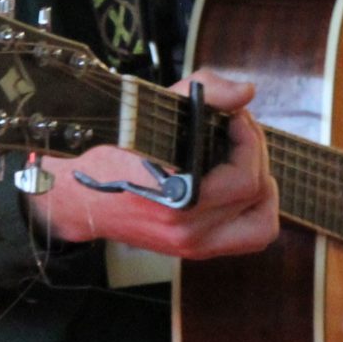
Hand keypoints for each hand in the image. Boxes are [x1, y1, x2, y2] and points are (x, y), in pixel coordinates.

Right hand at [23, 71, 280, 258]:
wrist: (80, 196)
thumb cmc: (115, 149)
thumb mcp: (155, 106)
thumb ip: (205, 90)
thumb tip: (246, 93)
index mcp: (177, 197)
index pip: (244, 175)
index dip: (248, 136)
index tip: (235, 116)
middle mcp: (188, 229)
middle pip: (255, 193)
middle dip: (254, 151)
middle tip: (238, 129)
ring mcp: (193, 245)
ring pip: (262, 223)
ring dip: (262, 186)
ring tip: (244, 161)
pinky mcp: (195, 250)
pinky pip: (250, 237)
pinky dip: (256, 210)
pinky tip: (241, 186)